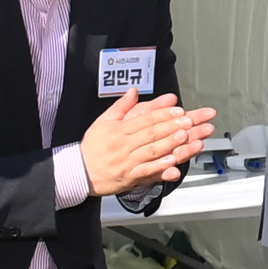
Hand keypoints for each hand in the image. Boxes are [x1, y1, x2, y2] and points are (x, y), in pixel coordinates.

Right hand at [82, 89, 215, 198]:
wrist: (78, 172)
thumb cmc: (92, 147)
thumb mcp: (103, 122)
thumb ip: (121, 107)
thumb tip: (133, 91)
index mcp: (119, 130)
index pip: (145, 119)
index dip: (163, 114)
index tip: (178, 110)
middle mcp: (124, 144)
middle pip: (151, 133)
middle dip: (172, 126)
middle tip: (189, 120)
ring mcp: (127, 161)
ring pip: (151, 151)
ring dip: (170, 144)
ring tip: (186, 137)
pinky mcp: (129, 177)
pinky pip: (146, 171)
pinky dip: (160, 167)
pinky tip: (172, 163)